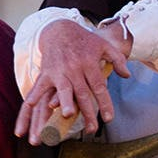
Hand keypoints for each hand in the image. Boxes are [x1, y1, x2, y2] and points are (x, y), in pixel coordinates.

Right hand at [15, 18, 130, 143]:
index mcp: (89, 63)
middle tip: (92, 129)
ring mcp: (59, 70)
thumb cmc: (84, 40)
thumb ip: (118, 60)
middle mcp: (75, 68)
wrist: (60, 29)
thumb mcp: (104, 46)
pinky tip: (31, 104)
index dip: (105, 103)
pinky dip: (35, 94)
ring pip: (64, 89)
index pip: (99, 86)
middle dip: (87, 111)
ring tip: (67, 115)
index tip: (109, 118)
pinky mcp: (46, 72)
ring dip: (65, 102)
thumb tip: (127, 75)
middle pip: (82, 92)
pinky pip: (40, 85)